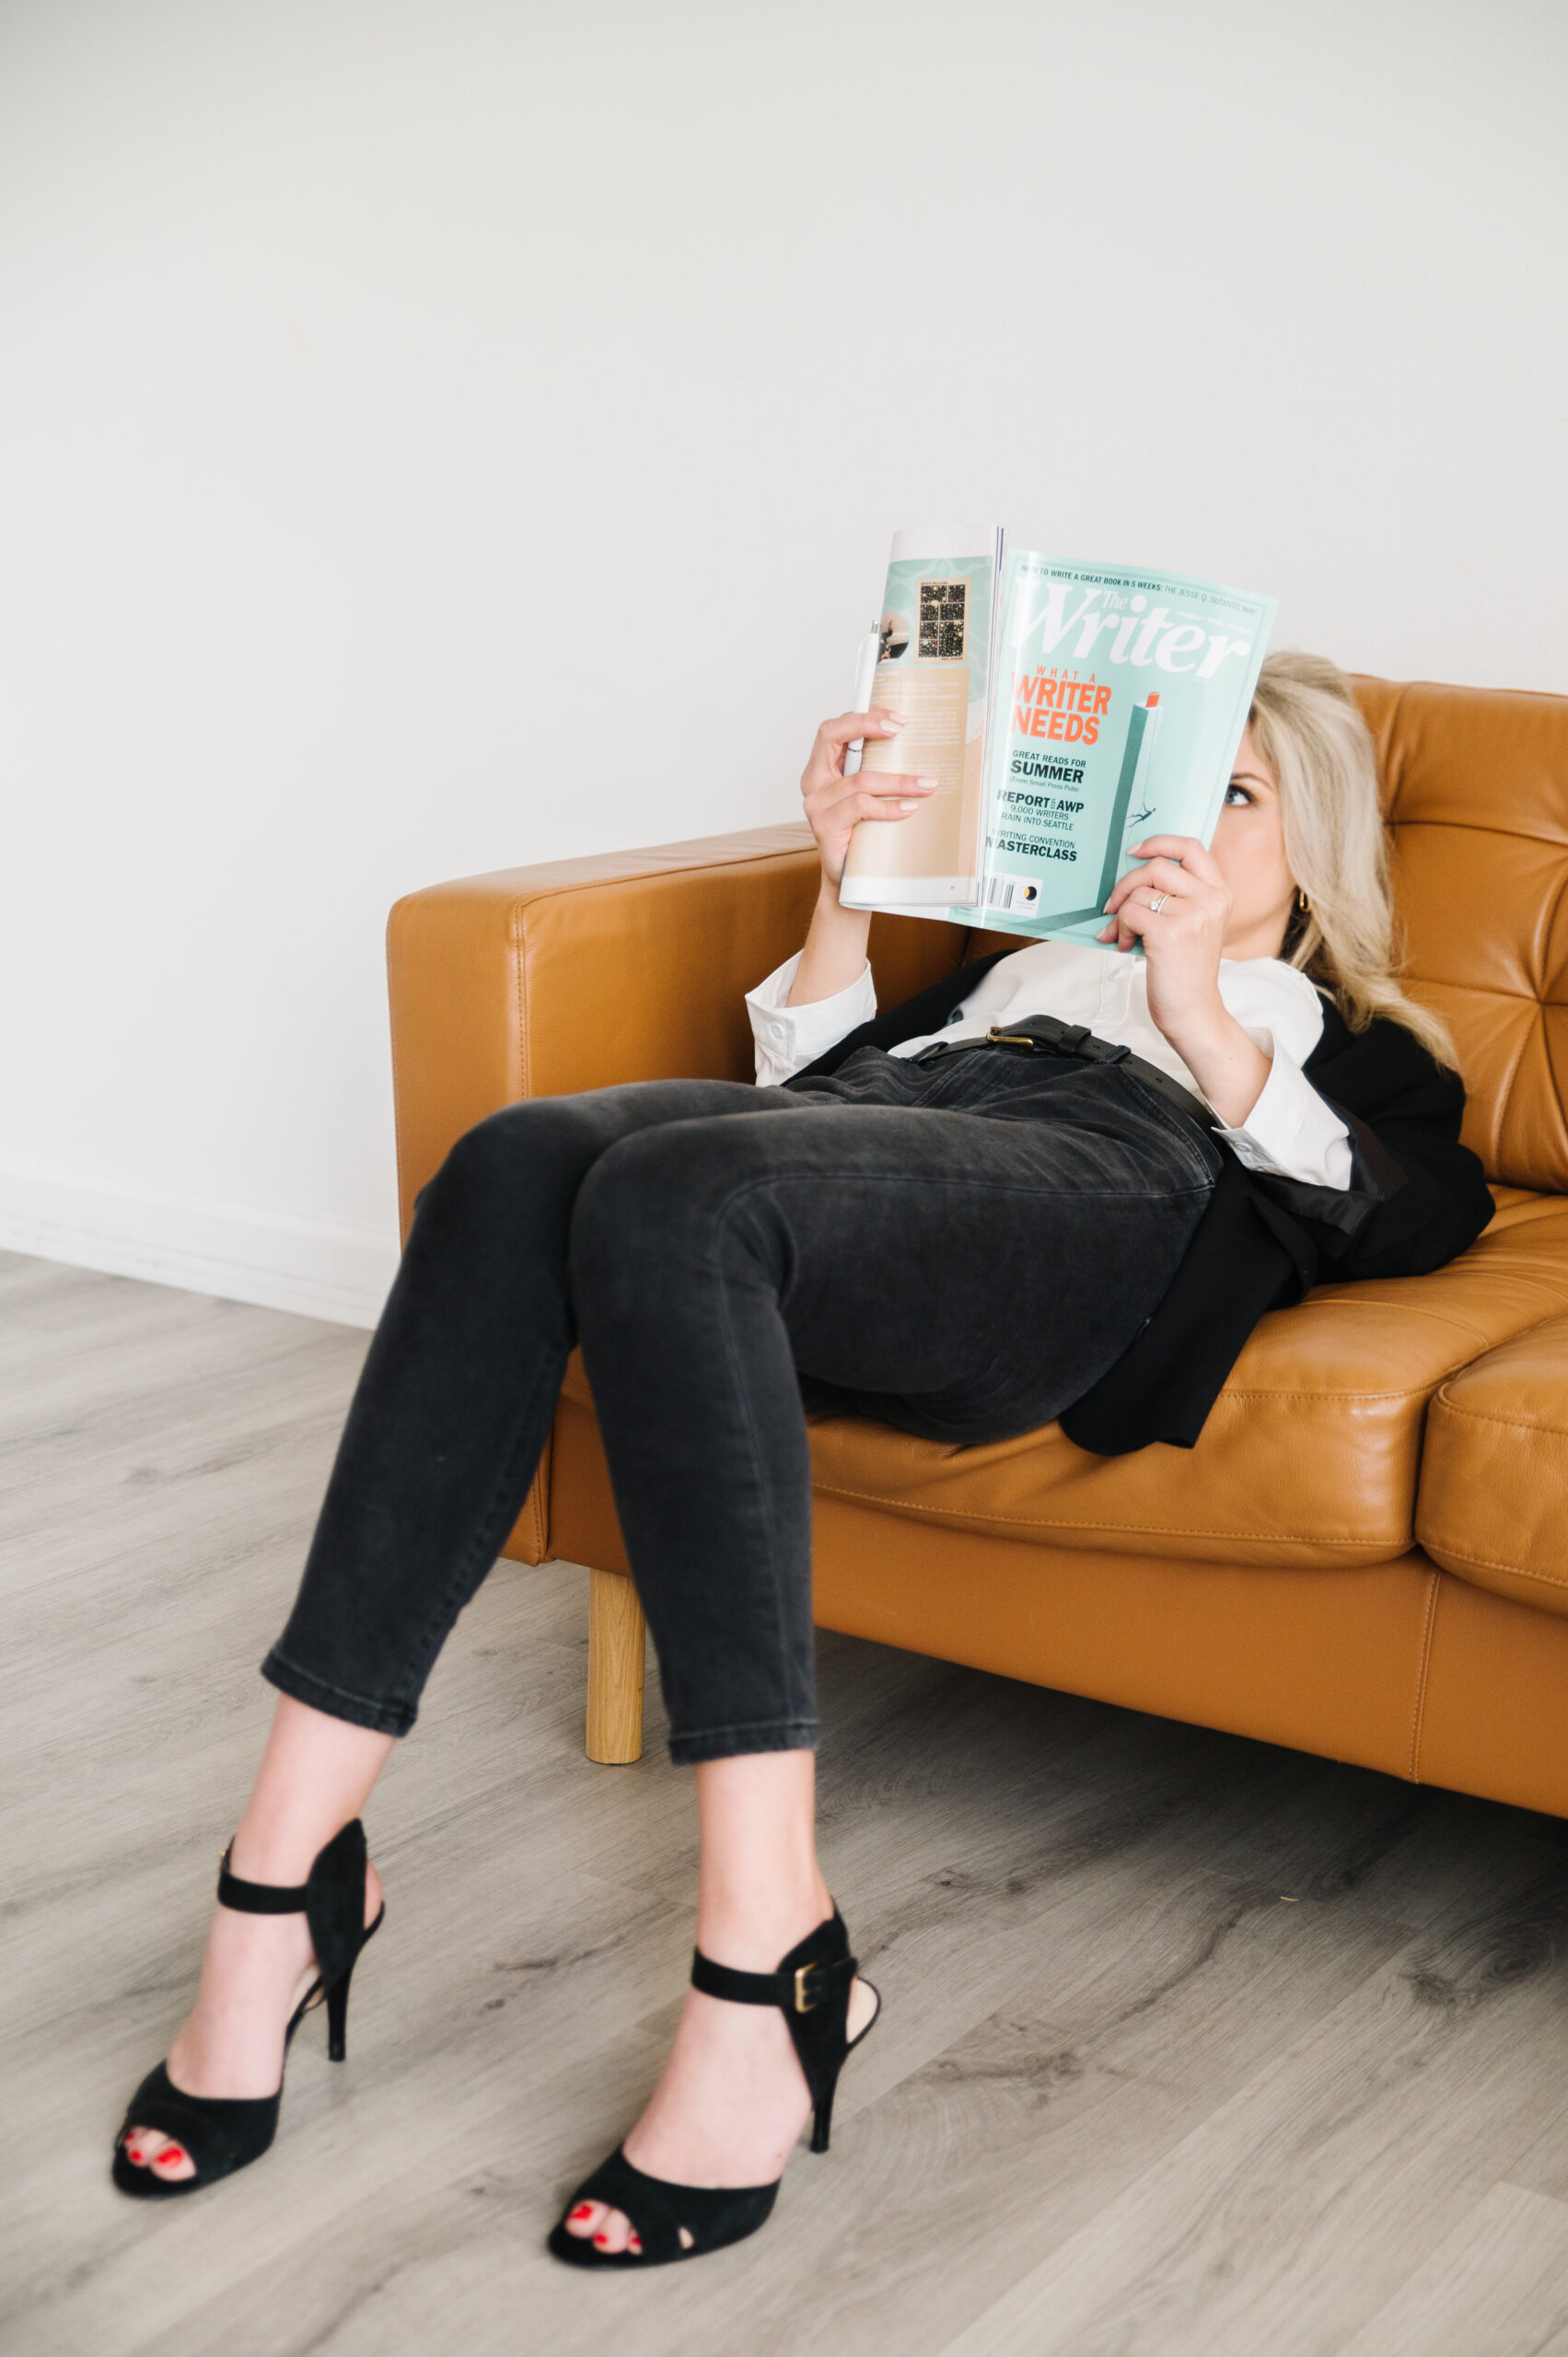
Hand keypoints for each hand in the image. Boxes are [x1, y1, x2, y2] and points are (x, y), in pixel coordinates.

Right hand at [800, 712, 934, 886]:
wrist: (851, 878)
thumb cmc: (861, 833)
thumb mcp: (868, 796)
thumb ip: (875, 772)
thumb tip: (914, 749)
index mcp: (821, 769)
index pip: (834, 730)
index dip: (862, 718)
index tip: (895, 720)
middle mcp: (814, 783)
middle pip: (831, 737)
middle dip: (867, 726)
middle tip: (900, 730)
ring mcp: (816, 805)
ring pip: (859, 779)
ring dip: (898, 780)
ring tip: (924, 785)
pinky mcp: (825, 827)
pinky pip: (861, 807)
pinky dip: (888, 807)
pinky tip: (907, 808)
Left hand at [1098, 835, 1271, 1125]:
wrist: (1193, 1011)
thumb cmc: (1187, 971)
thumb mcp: (1194, 926)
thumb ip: (1177, 897)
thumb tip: (1132, 875)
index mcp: (1220, 893)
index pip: (1192, 846)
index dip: (1159, 841)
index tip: (1135, 851)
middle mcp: (1211, 900)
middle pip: (1157, 865)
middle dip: (1126, 883)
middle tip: (1114, 905)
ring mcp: (1193, 915)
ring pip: (1140, 891)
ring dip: (1121, 913)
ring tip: (1122, 934)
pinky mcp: (1170, 933)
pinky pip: (1131, 913)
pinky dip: (1119, 929)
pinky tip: (1124, 945)